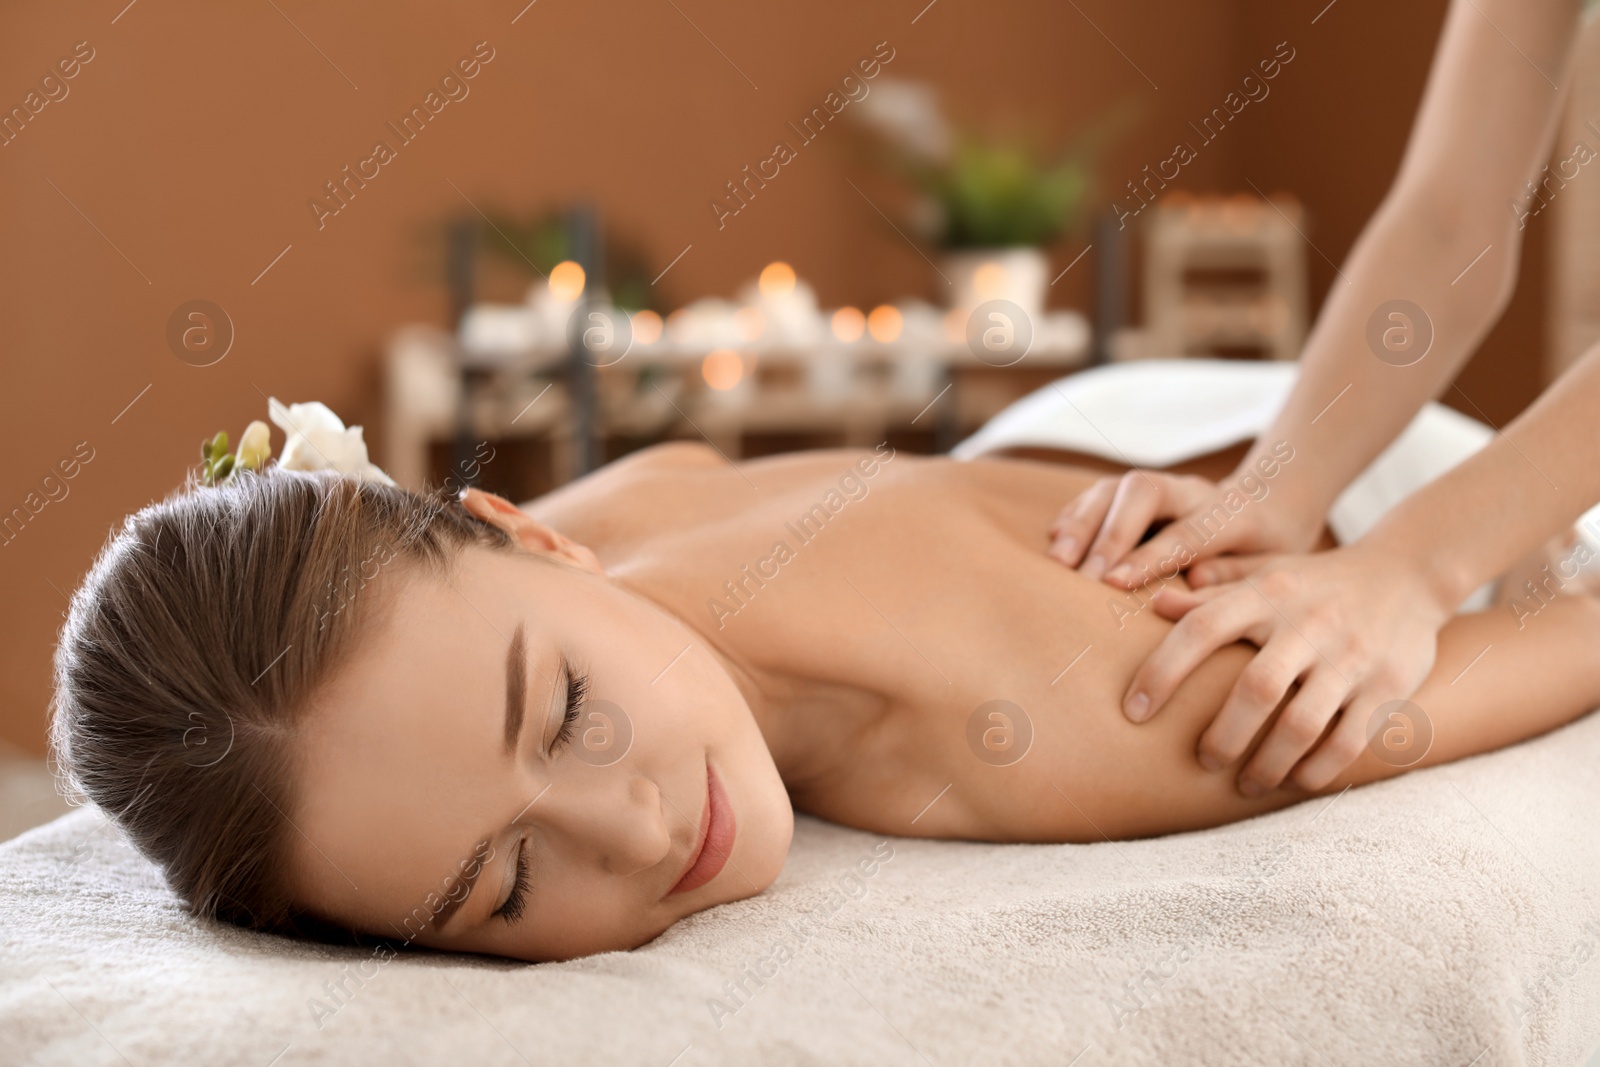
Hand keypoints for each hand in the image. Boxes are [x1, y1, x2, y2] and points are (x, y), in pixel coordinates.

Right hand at [1048, 467, 1324, 587]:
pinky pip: (1099, 494)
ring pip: (1115, 488)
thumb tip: (1196, 580)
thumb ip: (1237, 575)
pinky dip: (1075, 515)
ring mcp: (1162, 487)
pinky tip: (1055, 540)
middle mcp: (1193, 491)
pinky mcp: (1135, 493)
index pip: (1188, 530)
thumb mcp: (1273, 568)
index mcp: (1234, 513)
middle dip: (1109, 532)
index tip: (1115, 583)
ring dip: (1082, 522)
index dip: (1150, 555)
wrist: (1271, 507)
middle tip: (1084, 576)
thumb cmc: (1269, 552)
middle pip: (1143, 491)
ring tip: (1058, 561)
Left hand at [1124, 543, 1453, 794]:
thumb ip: (1213, 593)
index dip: (1162, 671)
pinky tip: (1293, 782)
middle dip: (1222, 736)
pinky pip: (1349, 742)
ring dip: (1267, 764)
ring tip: (1245, 783)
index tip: (1134, 713)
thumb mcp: (1265, 574)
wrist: (1410, 573)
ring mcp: (1352, 657)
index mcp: (1267, 594)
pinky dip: (1315, 771)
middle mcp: (1308, 624)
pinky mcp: (1388, 686)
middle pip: (1256, 689)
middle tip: (1202, 761)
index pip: (1202, 629)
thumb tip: (1151, 603)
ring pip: (1303, 725)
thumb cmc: (1315, 582)